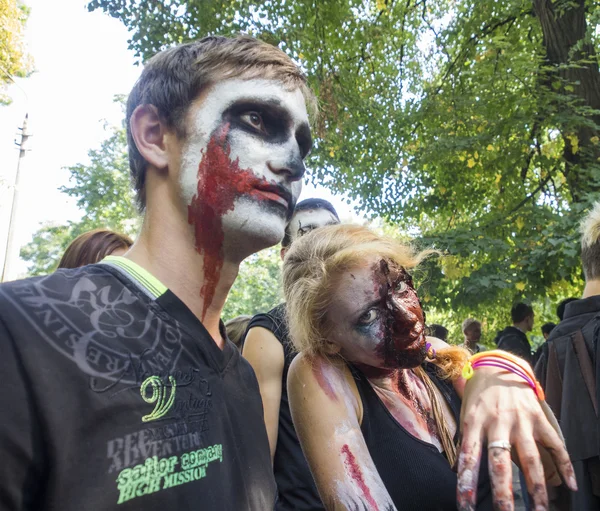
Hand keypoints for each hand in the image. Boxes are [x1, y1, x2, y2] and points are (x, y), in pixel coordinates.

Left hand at [456, 366, 576, 510]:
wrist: (498, 365)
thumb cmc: (478, 395)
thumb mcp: (465, 412)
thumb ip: (466, 439)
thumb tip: (460, 470)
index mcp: (474, 422)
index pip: (468, 457)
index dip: (466, 483)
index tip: (465, 506)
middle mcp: (498, 422)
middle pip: (500, 462)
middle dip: (503, 491)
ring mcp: (520, 420)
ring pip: (530, 458)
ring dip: (536, 487)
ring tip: (539, 509)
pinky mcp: (539, 418)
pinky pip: (554, 444)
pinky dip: (564, 465)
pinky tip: (570, 485)